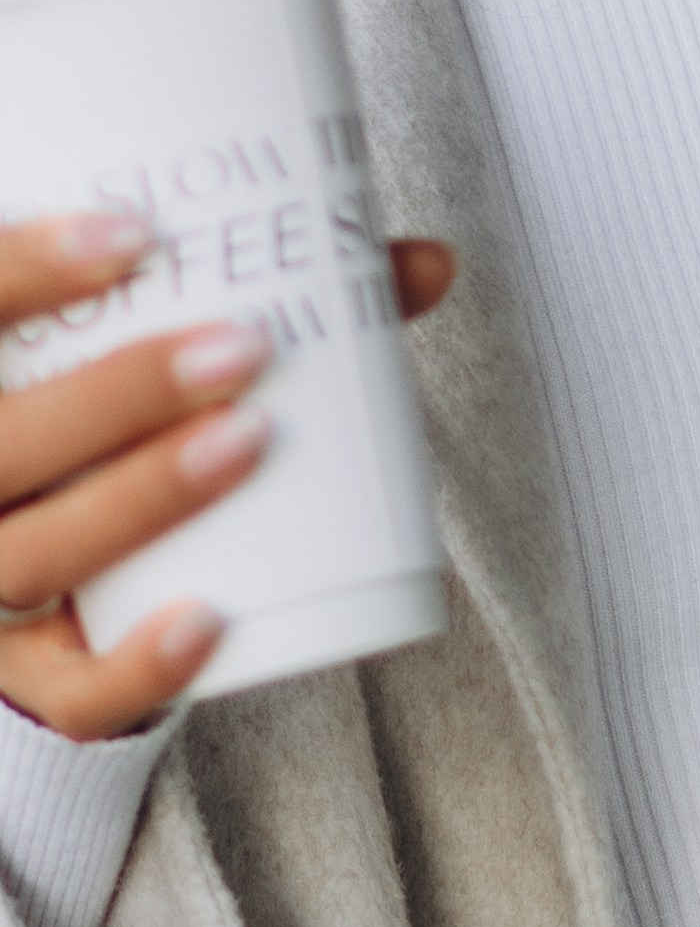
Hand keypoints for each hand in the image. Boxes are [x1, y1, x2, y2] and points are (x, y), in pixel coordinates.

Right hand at [0, 213, 455, 744]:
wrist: (50, 597)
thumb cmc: (105, 443)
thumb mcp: (142, 366)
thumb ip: (268, 309)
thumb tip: (428, 266)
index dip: (27, 267)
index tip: (134, 234)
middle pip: (2, 443)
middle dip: (120, 391)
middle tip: (246, 346)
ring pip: (32, 556)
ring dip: (142, 498)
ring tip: (252, 440)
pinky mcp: (26, 679)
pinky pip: (69, 692)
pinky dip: (136, 666)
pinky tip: (209, 620)